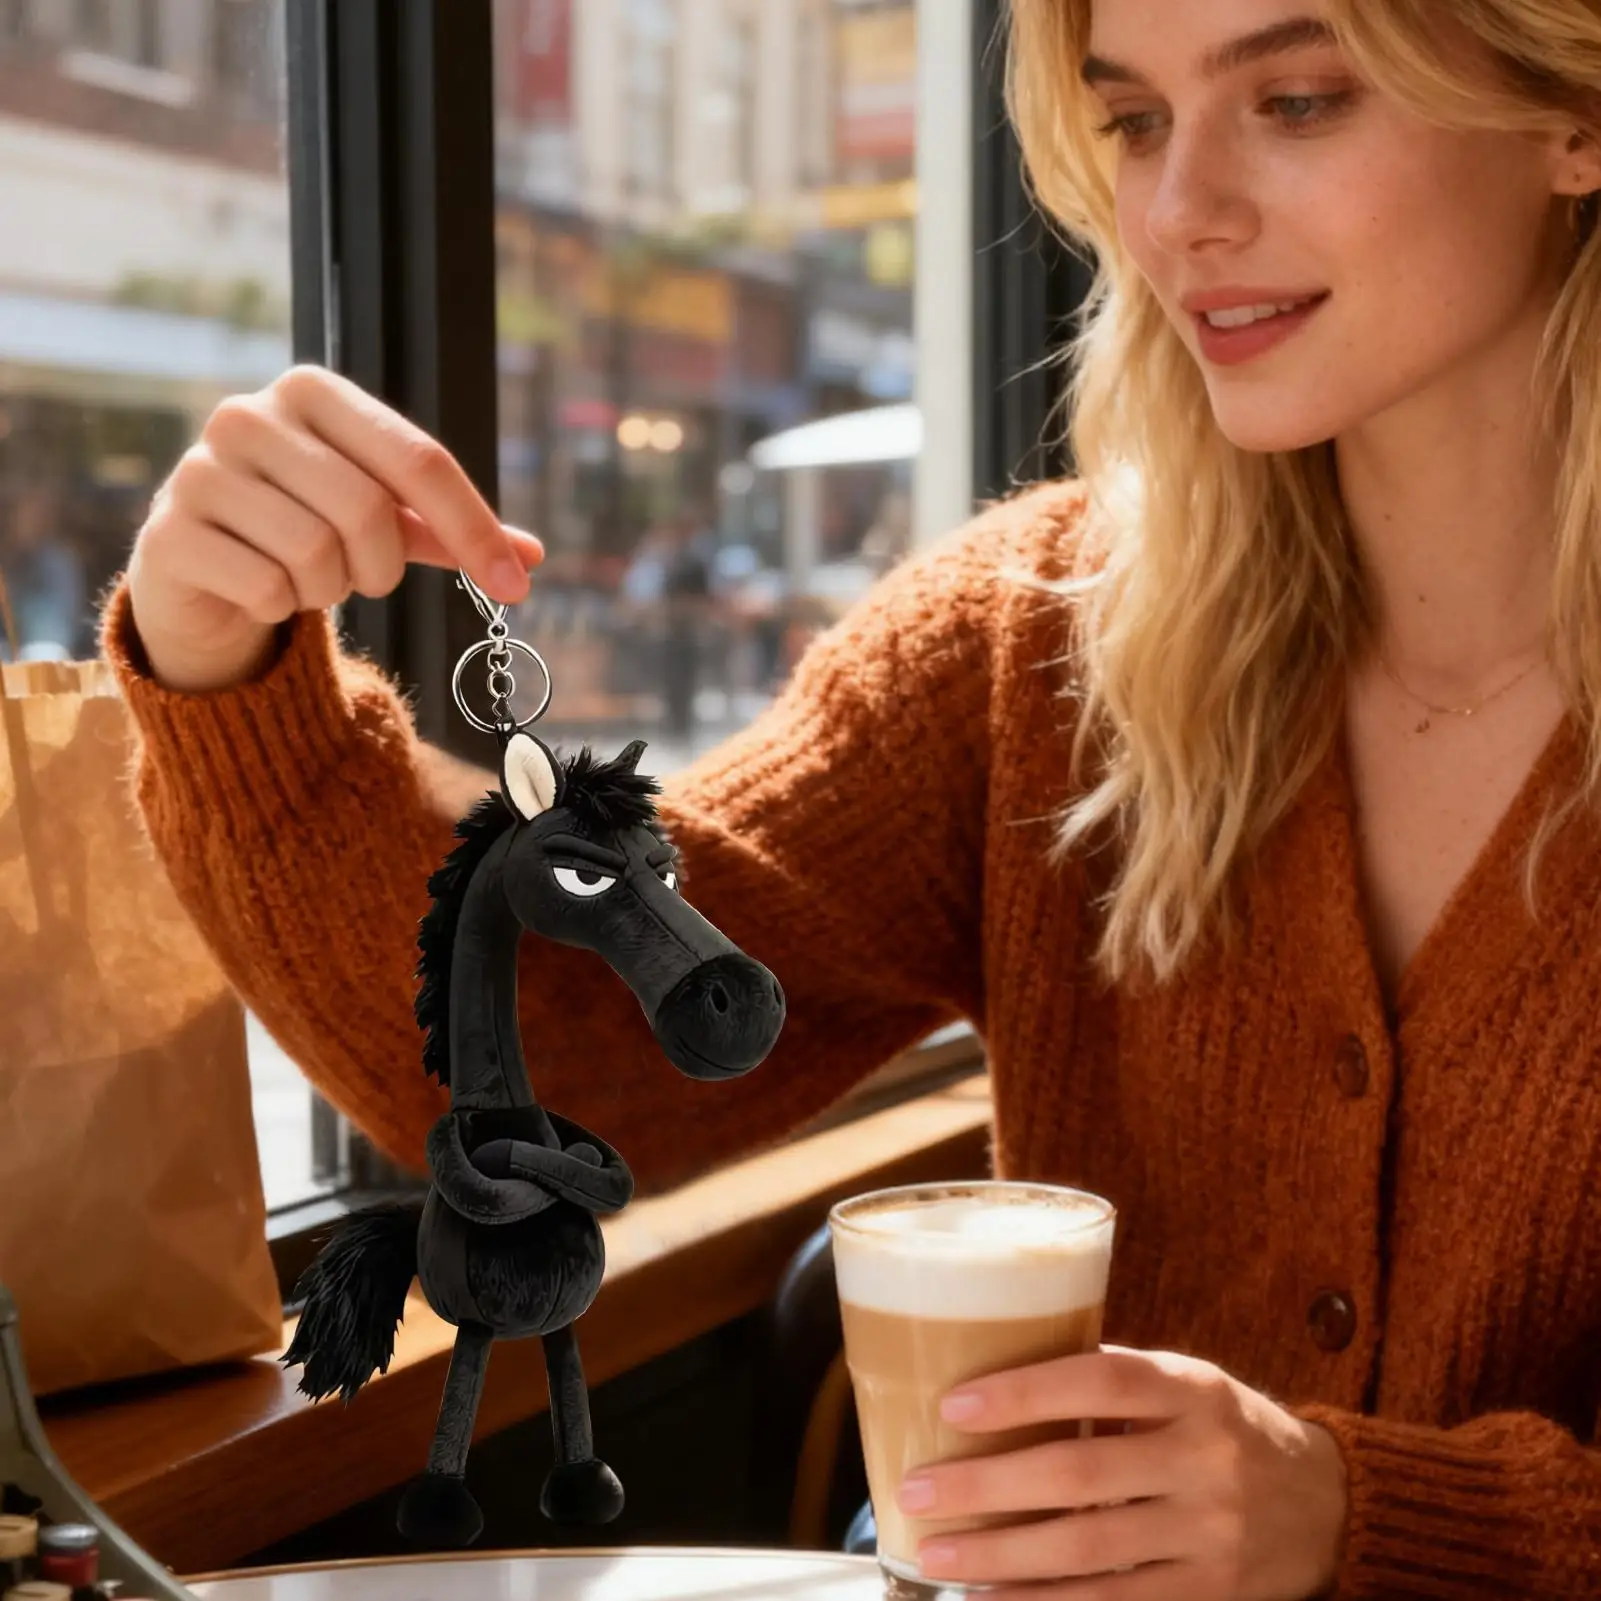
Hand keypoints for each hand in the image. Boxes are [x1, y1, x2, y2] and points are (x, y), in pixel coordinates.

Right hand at [127, 364, 544, 692]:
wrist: (200, 570)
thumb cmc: (304, 529)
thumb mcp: (384, 523)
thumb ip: (450, 532)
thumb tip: (532, 556)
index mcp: (314, 393)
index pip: (419, 458)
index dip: (474, 528)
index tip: (515, 585)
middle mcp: (249, 416)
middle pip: (369, 510)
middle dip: (381, 566)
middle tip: (359, 575)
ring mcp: (199, 469)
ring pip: (316, 554)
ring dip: (329, 588)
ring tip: (303, 575)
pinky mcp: (169, 532)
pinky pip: (267, 589)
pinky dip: (282, 608)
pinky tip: (260, 589)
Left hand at [897, 1346, 1347, 1599]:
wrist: (1327, 1506)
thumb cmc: (1225, 1428)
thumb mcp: (1187, 1384)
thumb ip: (1113, 1383)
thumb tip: (1002, 1378)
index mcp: (1194, 1390)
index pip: (1101, 1381)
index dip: (1025, 1393)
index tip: (954, 1405)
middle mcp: (1205, 1459)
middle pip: (1080, 1474)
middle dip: (987, 1486)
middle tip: (917, 1490)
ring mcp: (1208, 1533)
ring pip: (1088, 1548)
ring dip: (1001, 1554)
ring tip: (936, 1553)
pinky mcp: (1208, 1592)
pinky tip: (993, 1595)